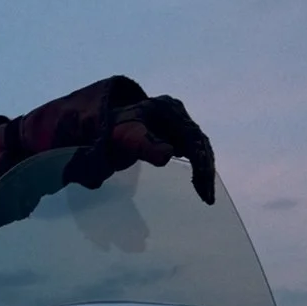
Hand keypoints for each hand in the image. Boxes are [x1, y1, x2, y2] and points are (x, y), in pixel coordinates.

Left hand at [62, 94, 216, 203]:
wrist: (100, 131)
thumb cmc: (113, 133)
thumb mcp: (128, 139)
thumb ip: (147, 147)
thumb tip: (168, 155)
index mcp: (169, 109)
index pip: (193, 136)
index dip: (201, 160)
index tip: (202, 182)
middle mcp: (177, 114)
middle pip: (199, 142)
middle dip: (205, 169)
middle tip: (207, 196)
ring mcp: (175, 124)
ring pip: (197, 148)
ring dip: (203, 170)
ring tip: (205, 194)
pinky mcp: (172, 135)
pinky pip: (191, 151)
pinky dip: (196, 168)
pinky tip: (198, 184)